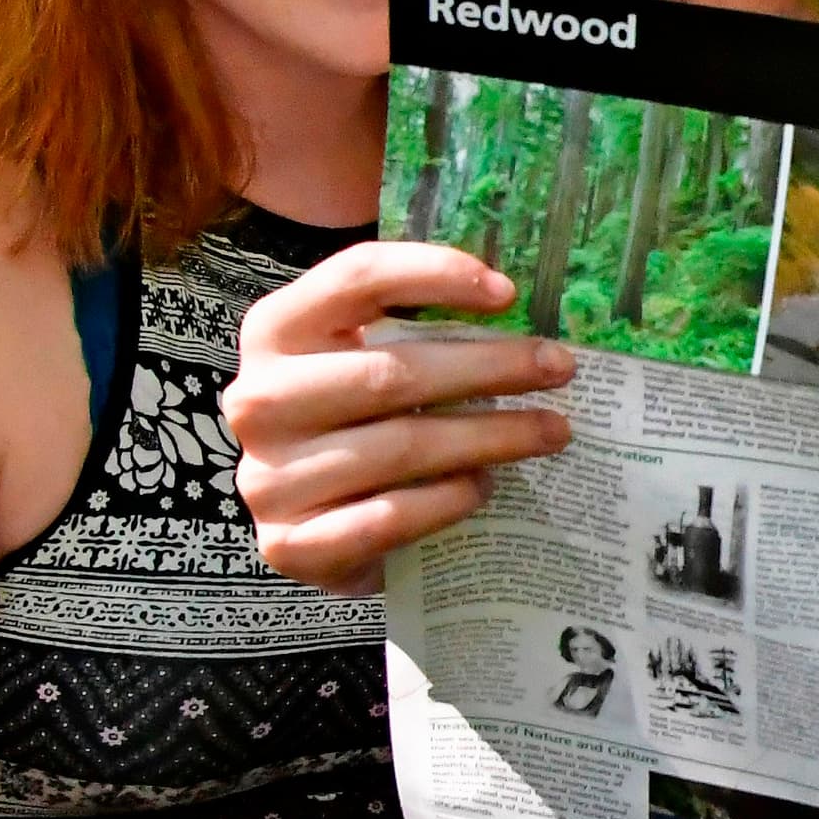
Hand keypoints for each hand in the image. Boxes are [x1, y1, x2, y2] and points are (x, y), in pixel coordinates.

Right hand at [227, 242, 575, 593]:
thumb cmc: (357, 426)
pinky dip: (447, 500)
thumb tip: (516, 301)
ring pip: (400, 447)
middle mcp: (258, 400)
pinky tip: (485, 487)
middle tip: (560, 368)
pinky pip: (388, 517)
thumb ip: (417, 328)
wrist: (316, 530)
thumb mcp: (369, 362)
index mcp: (276, 332)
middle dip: (490, 368)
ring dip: (490, 438)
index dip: (434, 274)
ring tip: (549, 432)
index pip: (356, 280)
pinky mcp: (290, 544)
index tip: (509, 292)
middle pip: (391, 373)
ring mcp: (268, 477)